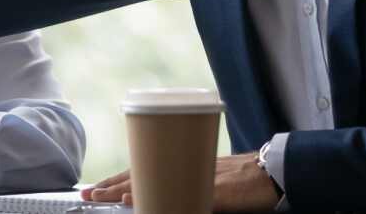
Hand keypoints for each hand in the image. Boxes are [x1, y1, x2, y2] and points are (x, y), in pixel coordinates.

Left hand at [81, 153, 278, 212]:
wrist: (278, 173)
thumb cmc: (247, 177)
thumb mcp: (212, 177)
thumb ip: (190, 182)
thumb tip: (167, 195)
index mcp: (184, 165)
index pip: (145, 170)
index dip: (119, 179)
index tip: (96, 188)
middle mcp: (187, 167)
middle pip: (143, 174)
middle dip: (111, 185)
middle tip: (87, 193)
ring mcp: (200, 177)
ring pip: (157, 181)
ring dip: (126, 189)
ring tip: (101, 196)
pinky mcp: (217, 191)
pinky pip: (184, 194)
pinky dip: (162, 197)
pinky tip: (144, 201)